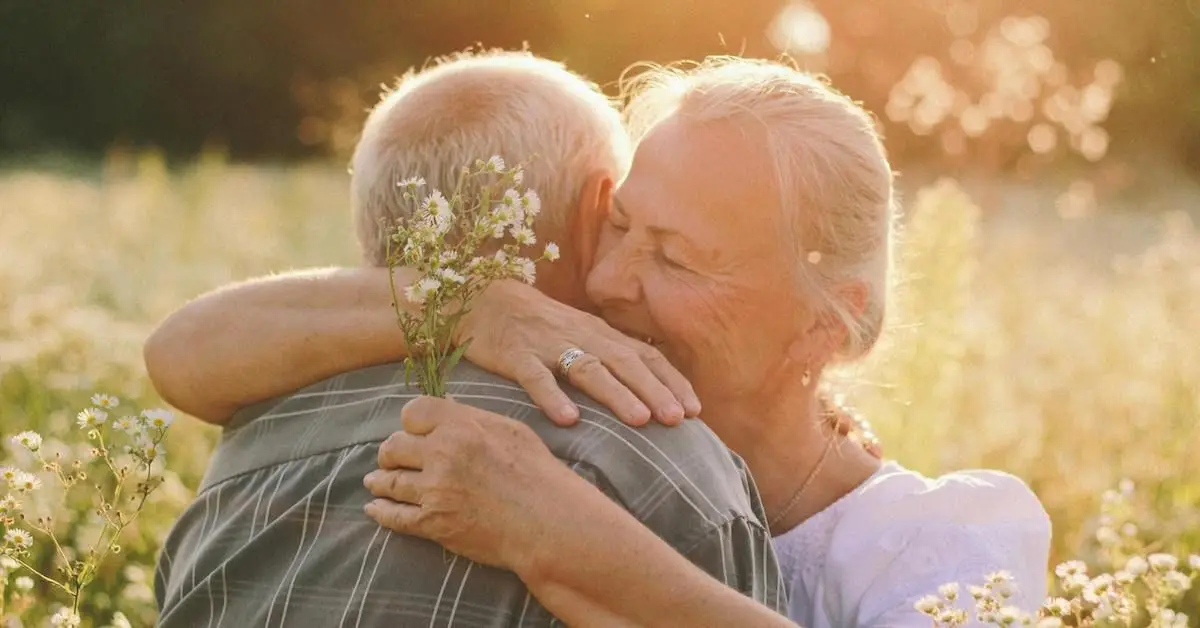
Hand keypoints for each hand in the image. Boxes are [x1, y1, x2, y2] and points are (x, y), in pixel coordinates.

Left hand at [363, 396, 595, 571]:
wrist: (549, 522)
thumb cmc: (538, 474)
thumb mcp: (510, 430)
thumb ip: (473, 419)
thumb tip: (447, 410)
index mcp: (461, 425)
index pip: (412, 412)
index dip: (410, 422)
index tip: (412, 431)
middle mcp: (442, 453)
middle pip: (394, 445)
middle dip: (392, 452)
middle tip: (392, 458)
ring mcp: (434, 489)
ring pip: (389, 481)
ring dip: (380, 481)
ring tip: (375, 481)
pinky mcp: (432, 522)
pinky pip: (394, 516)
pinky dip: (381, 512)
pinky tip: (375, 508)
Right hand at [457, 279, 700, 425]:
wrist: (484, 300)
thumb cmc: (539, 326)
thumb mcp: (580, 336)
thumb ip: (610, 359)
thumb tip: (649, 394)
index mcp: (600, 334)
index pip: (645, 355)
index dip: (671, 381)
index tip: (696, 410)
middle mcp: (581, 337)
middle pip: (625, 362)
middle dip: (654, 390)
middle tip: (679, 420)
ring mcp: (548, 345)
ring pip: (588, 369)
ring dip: (616, 394)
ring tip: (640, 420)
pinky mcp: (516, 355)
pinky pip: (536, 377)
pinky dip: (552, 396)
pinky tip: (568, 420)